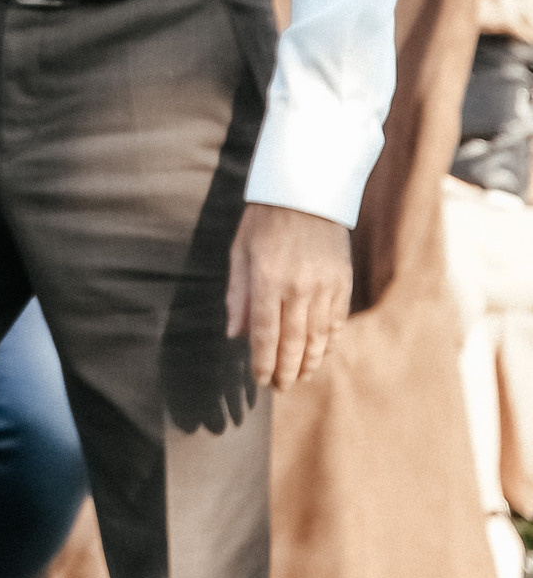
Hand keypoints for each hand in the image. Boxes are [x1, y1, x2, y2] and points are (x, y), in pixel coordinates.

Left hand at [225, 198, 351, 390]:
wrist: (306, 190)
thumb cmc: (264, 220)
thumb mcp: (240, 252)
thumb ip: (237, 295)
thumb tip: (235, 335)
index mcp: (267, 279)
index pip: (264, 334)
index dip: (262, 362)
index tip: (260, 379)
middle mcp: (297, 287)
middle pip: (292, 343)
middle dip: (285, 371)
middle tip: (280, 388)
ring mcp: (324, 286)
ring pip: (318, 338)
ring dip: (309, 363)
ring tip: (300, 378)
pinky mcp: (343, 282)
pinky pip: (336, 322)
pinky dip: (328, 343)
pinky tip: (320, 354)